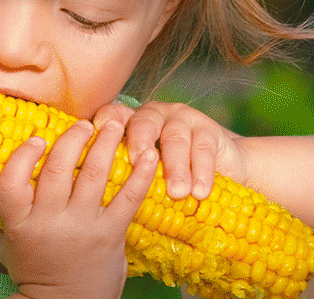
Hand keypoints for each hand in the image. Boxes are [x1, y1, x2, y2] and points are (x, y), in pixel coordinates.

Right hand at [0, 120, 157, 298]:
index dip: (23, 155)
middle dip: (72, 139)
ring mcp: (82, 226)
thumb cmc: (36, 276)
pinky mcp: (111, 233)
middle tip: (85, 124)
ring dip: (105, 144)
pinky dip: (141, 174)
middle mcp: (49, 220)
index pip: (11, 181)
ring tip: (114, 124)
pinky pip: (128, 197)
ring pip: (94, 174)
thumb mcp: (7, 254)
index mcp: (20, 222)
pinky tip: (149, 155)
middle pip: (56, 169)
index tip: (37, 138)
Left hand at [93, 101, 247, 199]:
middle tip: (138, 163)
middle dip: (140, 142)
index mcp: (131, 125)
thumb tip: (95, 197)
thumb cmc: (168, 181)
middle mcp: (154, 117)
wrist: (218, 175)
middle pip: (143, 124)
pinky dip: (201, 172)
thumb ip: (123, 179)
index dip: (107, 118)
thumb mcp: (142, 179)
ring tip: (176, 192)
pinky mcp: (209, 129)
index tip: (99, 128)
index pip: (115, 116)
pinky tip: (199, 191)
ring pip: (175, 138)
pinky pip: (202, 148)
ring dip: (175, 166)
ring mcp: (182, 120)